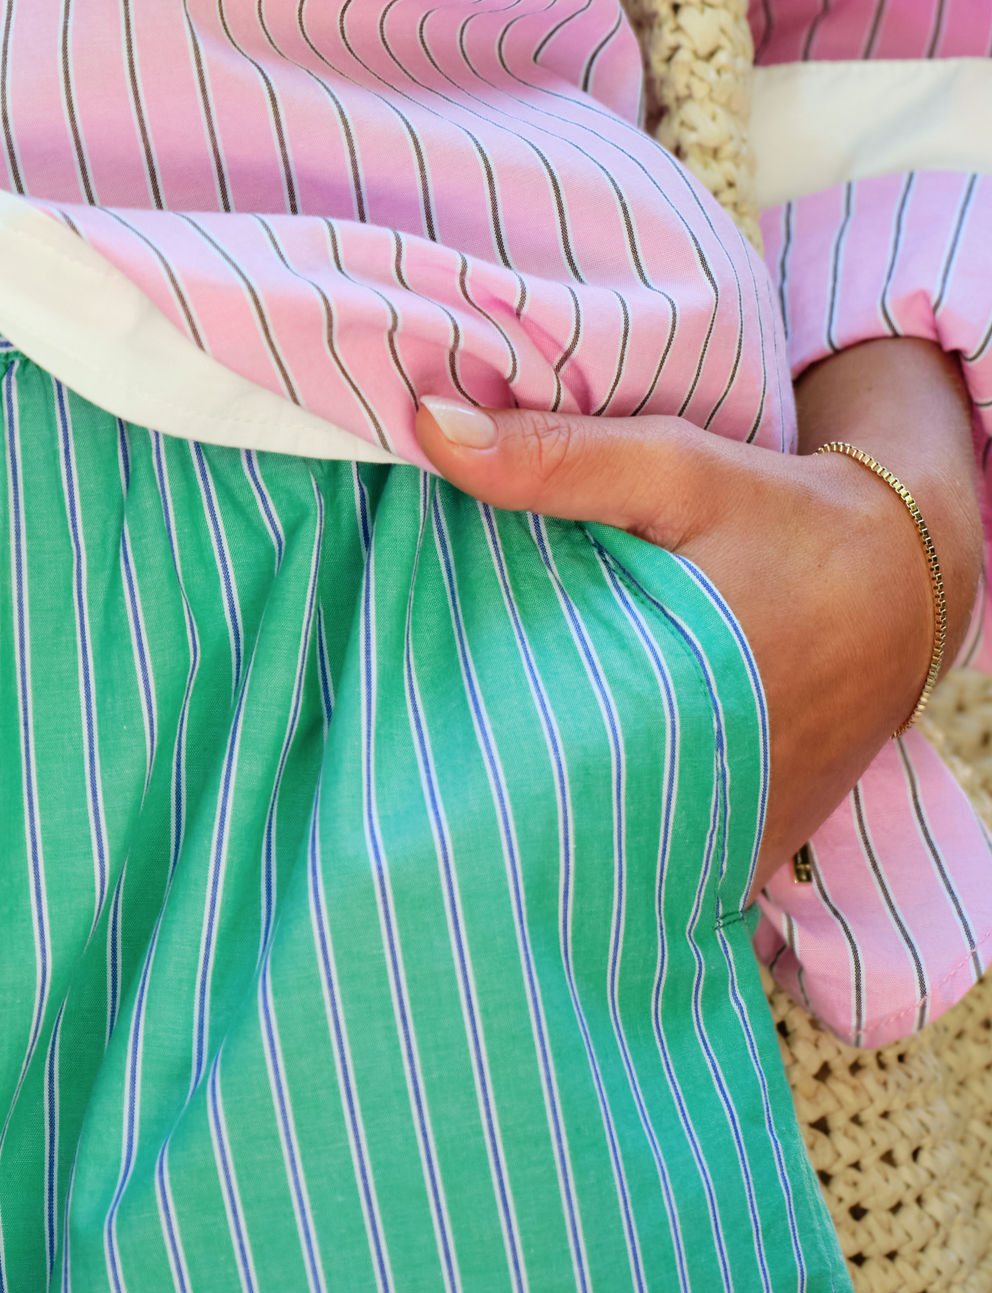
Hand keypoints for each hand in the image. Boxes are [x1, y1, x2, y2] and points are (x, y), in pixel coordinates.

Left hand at [413, 338, 982, 896]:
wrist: (905, 585)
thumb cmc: (784, 519)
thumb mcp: (676, 468)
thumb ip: (554, 456)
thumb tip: (424, 425)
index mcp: (676, 709)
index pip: (526, 763)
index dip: (449, 751)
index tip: (387, 734)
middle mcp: (706, 803)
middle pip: (553, 824)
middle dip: (480, 798)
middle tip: (406, 762)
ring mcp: (730, 846)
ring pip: (602, 860)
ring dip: (540, 826)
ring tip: (460, 784)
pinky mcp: (745, 856)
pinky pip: (652, 867)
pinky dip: (600, 839)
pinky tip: (550, 794)